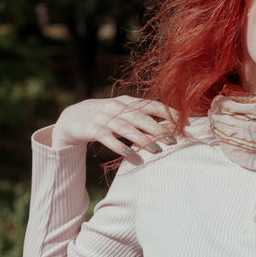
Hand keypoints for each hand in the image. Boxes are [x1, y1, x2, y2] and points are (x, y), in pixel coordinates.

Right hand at [51, 96, 179, 155]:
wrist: (73, 118)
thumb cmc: (106, 117)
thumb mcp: (124, 114)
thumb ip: (142, 118)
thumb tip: (169, 128)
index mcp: (127, 101)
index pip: (150, 105)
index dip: (167, 112)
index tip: (183, 122)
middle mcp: (116, 107)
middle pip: (139, 117)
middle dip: (158, 128)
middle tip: (173, 140)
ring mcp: (103, 117)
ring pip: (125, 128)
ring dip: (142, 139)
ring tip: (157, 150)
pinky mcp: (92, 129)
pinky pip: (107, 138)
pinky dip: (119, 146)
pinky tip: (130, 155)